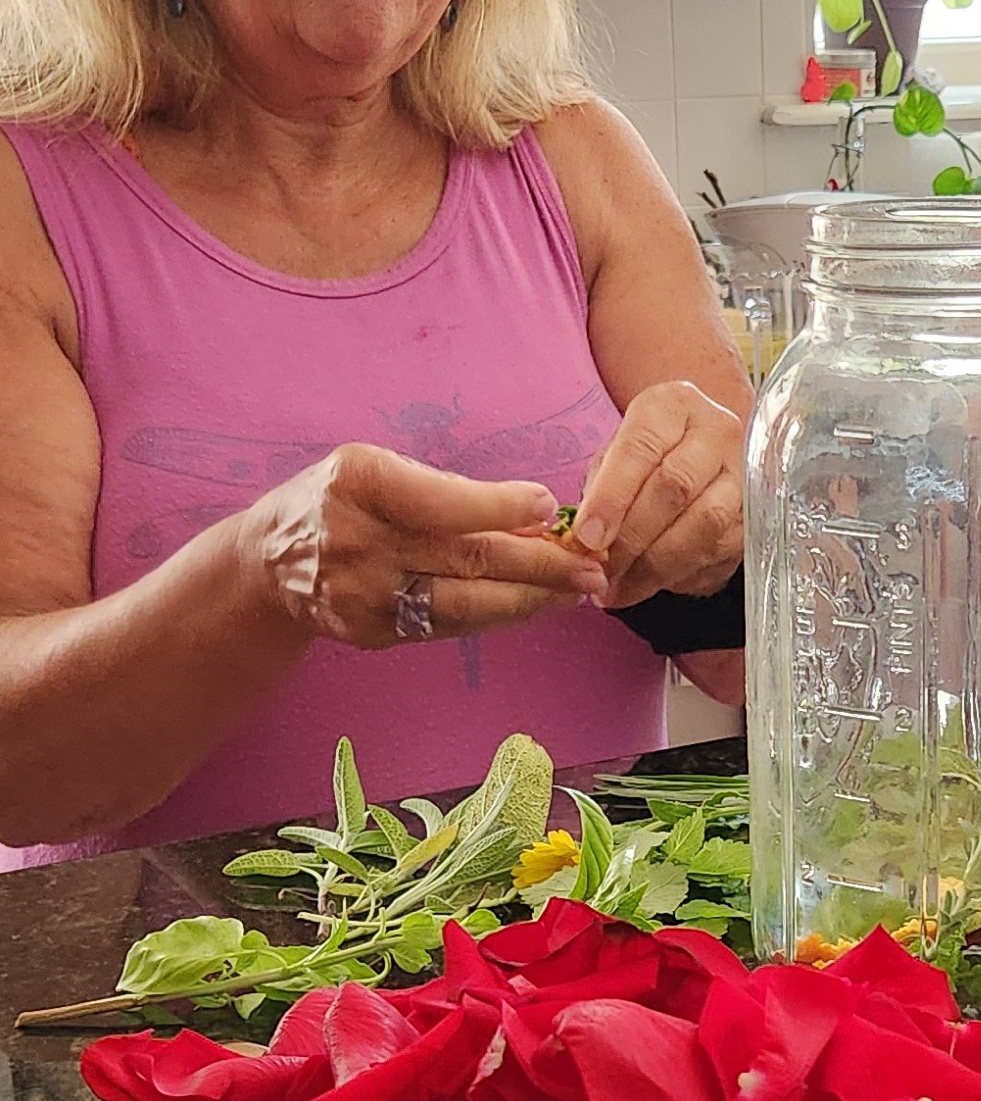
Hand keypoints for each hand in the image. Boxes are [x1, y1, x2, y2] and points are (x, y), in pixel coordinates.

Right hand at [239, 444, 609, 650]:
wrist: (268, 564)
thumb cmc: (335, 500)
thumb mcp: (371, 465)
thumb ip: (443, 488)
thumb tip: (531, 511)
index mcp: (358, 484)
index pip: (443, 503)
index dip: (500, 509)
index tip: (549, 508)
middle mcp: (358, 543)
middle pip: (465, 559)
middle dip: (539, 566)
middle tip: (591, 567)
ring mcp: (364, 597)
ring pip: (465, 604)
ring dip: (530, 600)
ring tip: (576, 592)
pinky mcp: (373, 635)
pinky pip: (449, 627)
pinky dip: (496, 616)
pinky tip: (532, 606)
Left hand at [566, 380, 745, 607]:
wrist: (700, 460)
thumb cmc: (648, 460)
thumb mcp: (616, 460)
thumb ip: (601, 492)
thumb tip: (586, 543)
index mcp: (673, 405)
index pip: (642, 447)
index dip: (612, 497)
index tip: (588, 537)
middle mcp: (717, 430)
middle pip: (676, 485)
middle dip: (633, 536)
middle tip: (602, 569)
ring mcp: (743, 471)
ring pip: (704, 522)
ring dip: (656, 563)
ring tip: (620, 585)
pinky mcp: (756, 513)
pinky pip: (718, 549)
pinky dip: (676, 575)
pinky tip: (646, 585)